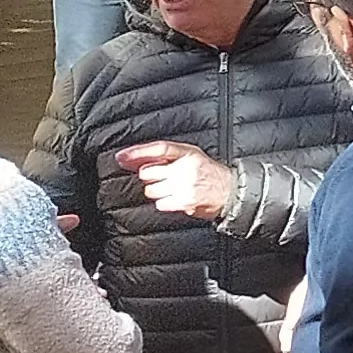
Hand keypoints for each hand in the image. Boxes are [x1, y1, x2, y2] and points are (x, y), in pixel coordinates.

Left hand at [117, 141, 238, 220]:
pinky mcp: (185, 201)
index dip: (138, 152)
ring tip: (172, 190)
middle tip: (163, 179)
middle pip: (148, 172)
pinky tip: (176, 199)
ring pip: (151, 190)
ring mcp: (186, 185)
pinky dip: (165, 203)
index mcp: (188, 153)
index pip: (158, 149)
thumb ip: (166, 157)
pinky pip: (160, 204)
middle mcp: (186, 167)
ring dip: (157, 192)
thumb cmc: (208, 174)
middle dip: (150, 178)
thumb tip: (132, 159)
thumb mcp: (192, 157)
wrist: (231, 192)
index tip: (121, 157)